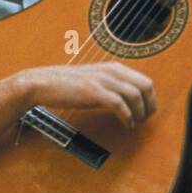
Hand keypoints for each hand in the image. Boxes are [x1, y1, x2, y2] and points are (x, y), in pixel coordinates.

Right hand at [20, 62, 156, 130]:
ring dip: (139, 113)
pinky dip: (126, 117)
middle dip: (149, 105)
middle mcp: (111, 71)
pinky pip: (119, 104)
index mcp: (113, 68)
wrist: (42, 83)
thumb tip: (125, 102)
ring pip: (135, 95)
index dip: (150, 99)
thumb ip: (109, 87)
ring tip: (134, 124)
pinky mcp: (93, 91)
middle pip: (145, 86)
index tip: (145, 112)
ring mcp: (102, 80)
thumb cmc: (65, 85)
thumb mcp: (93, 82)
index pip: (144, 80)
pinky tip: (125, 124)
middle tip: (144, 120)